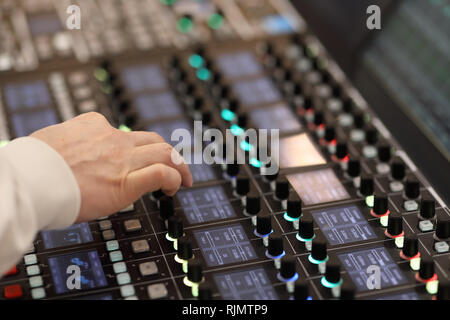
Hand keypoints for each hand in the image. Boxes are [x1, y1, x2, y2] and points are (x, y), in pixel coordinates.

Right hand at [31, 112, 191, 222]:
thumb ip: (68, 145)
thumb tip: (68, 155)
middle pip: (152, 139)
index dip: (135, 148)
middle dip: (168, 152)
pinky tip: (174, 188)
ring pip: (164, 151)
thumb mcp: (50, 142)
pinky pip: (162, 173)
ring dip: (180, 165)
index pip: (122, 133)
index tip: (136, 161)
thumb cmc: (31, 165)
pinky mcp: (127, 180)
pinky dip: (174, 178)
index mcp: (91, 126)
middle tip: (175, 166)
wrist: (28, 179)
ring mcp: (121, 158)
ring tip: (184, 179)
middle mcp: (110, 139)